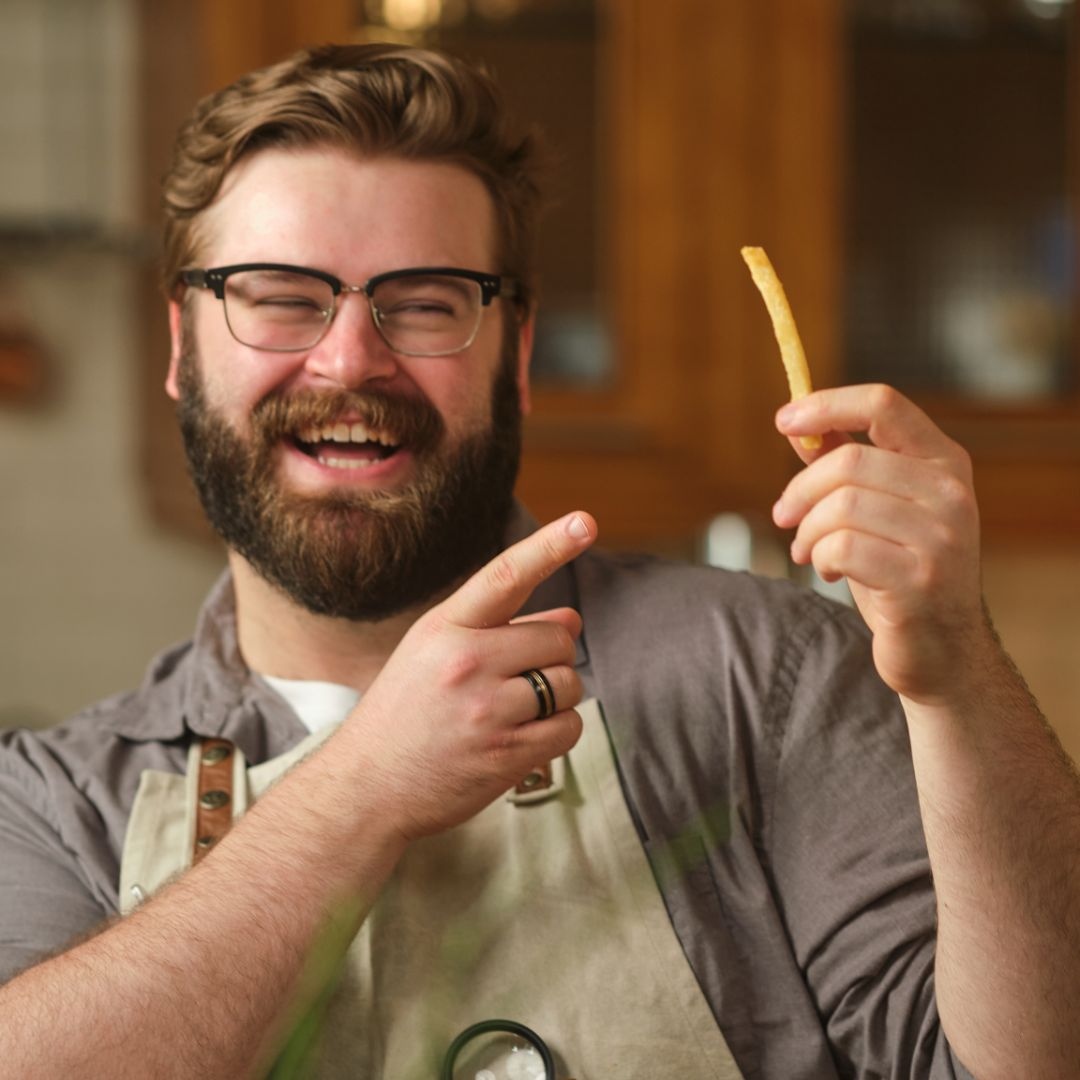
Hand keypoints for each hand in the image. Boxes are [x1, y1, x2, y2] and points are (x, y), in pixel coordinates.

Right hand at [339, 511, 596, 842]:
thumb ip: (501, 631)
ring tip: (510, 712)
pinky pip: (569, 727)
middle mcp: (466, 663)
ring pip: (568, 683)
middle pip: (558, 638)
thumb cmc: (404, 714)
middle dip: (551, 656)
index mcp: (444, 628)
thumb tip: (572, 617)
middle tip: (517, 679)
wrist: (367, 787)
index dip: (549, 546)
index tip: (584, 522)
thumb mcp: (435, 655)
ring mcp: (488, 711)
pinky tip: (520, 739)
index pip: (505, 576)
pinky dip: (557, 732)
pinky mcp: (507, 754)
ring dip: (555, 696)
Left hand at [772, 385, 989, 704]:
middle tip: (782, 517)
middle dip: (800, 490)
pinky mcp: (919, 581)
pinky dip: (821, 558)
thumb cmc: (900, 572)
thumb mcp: (876, 510)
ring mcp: (941, 539)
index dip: (826, 405)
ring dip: (807, 531)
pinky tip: (830, 571)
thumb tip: (798, 424)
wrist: (942, 650)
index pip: (884, 404)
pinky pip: (842, 548)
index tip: (783, 420)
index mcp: (944, 463)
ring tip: (808, 551)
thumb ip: (845, 465)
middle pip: (849, 460)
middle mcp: (951, 494)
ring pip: (841, 505)